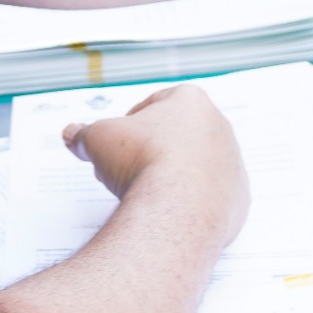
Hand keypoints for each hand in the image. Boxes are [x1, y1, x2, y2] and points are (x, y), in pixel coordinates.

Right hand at [64, 85, 248, 245]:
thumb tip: (74, 134)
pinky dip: (191, 204)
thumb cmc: (144, 163)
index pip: (158, 103)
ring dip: (175, 176)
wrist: (176, 209)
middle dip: (154, 149)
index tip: (119, 139)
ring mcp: (231, 163)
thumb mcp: (99, 139)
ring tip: (146, 192)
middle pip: (181, 135)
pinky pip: (211, 198)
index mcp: (191, 101)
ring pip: (198, 166)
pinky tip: (169, 211)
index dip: (133, 121)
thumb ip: (85, 134)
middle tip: (128, 166)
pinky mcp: (237, 198)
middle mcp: (219, 128)